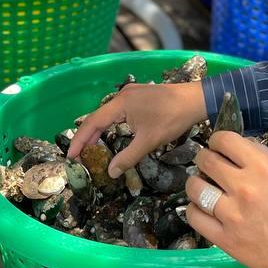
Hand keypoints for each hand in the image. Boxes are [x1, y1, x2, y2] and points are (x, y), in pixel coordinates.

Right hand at [67, 80, 206, 176]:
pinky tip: (111, 134)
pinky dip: (111, 124)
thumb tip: (111, 172)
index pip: (92, 123)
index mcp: (120, 103)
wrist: (196, 99)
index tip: (71, 156)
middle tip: (79, 156)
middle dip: (87, 137)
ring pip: (108, 114)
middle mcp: (122, 96)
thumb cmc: (172, 118)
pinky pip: (118, 111)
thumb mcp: (149, 141)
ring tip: (91, 149)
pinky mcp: (140, 96)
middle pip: (98, 117)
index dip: (80, 140)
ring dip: (100, 131)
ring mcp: (131, 94)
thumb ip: (128, 157)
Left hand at [185, 131, 267, 267]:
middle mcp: (244, 187)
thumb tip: (238, 148)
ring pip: (195, 188)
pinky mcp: (225, 239)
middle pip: (206, 161)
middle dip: (204, 158)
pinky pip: (195, 217)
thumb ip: (262, 155)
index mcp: (262, 166)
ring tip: (202, 187)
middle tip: (207, 165)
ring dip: (196, 183)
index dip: (217, 140)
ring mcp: (232, 214)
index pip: (224, 140)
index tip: (218, 147)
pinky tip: (202, 208)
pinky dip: (194, 210)